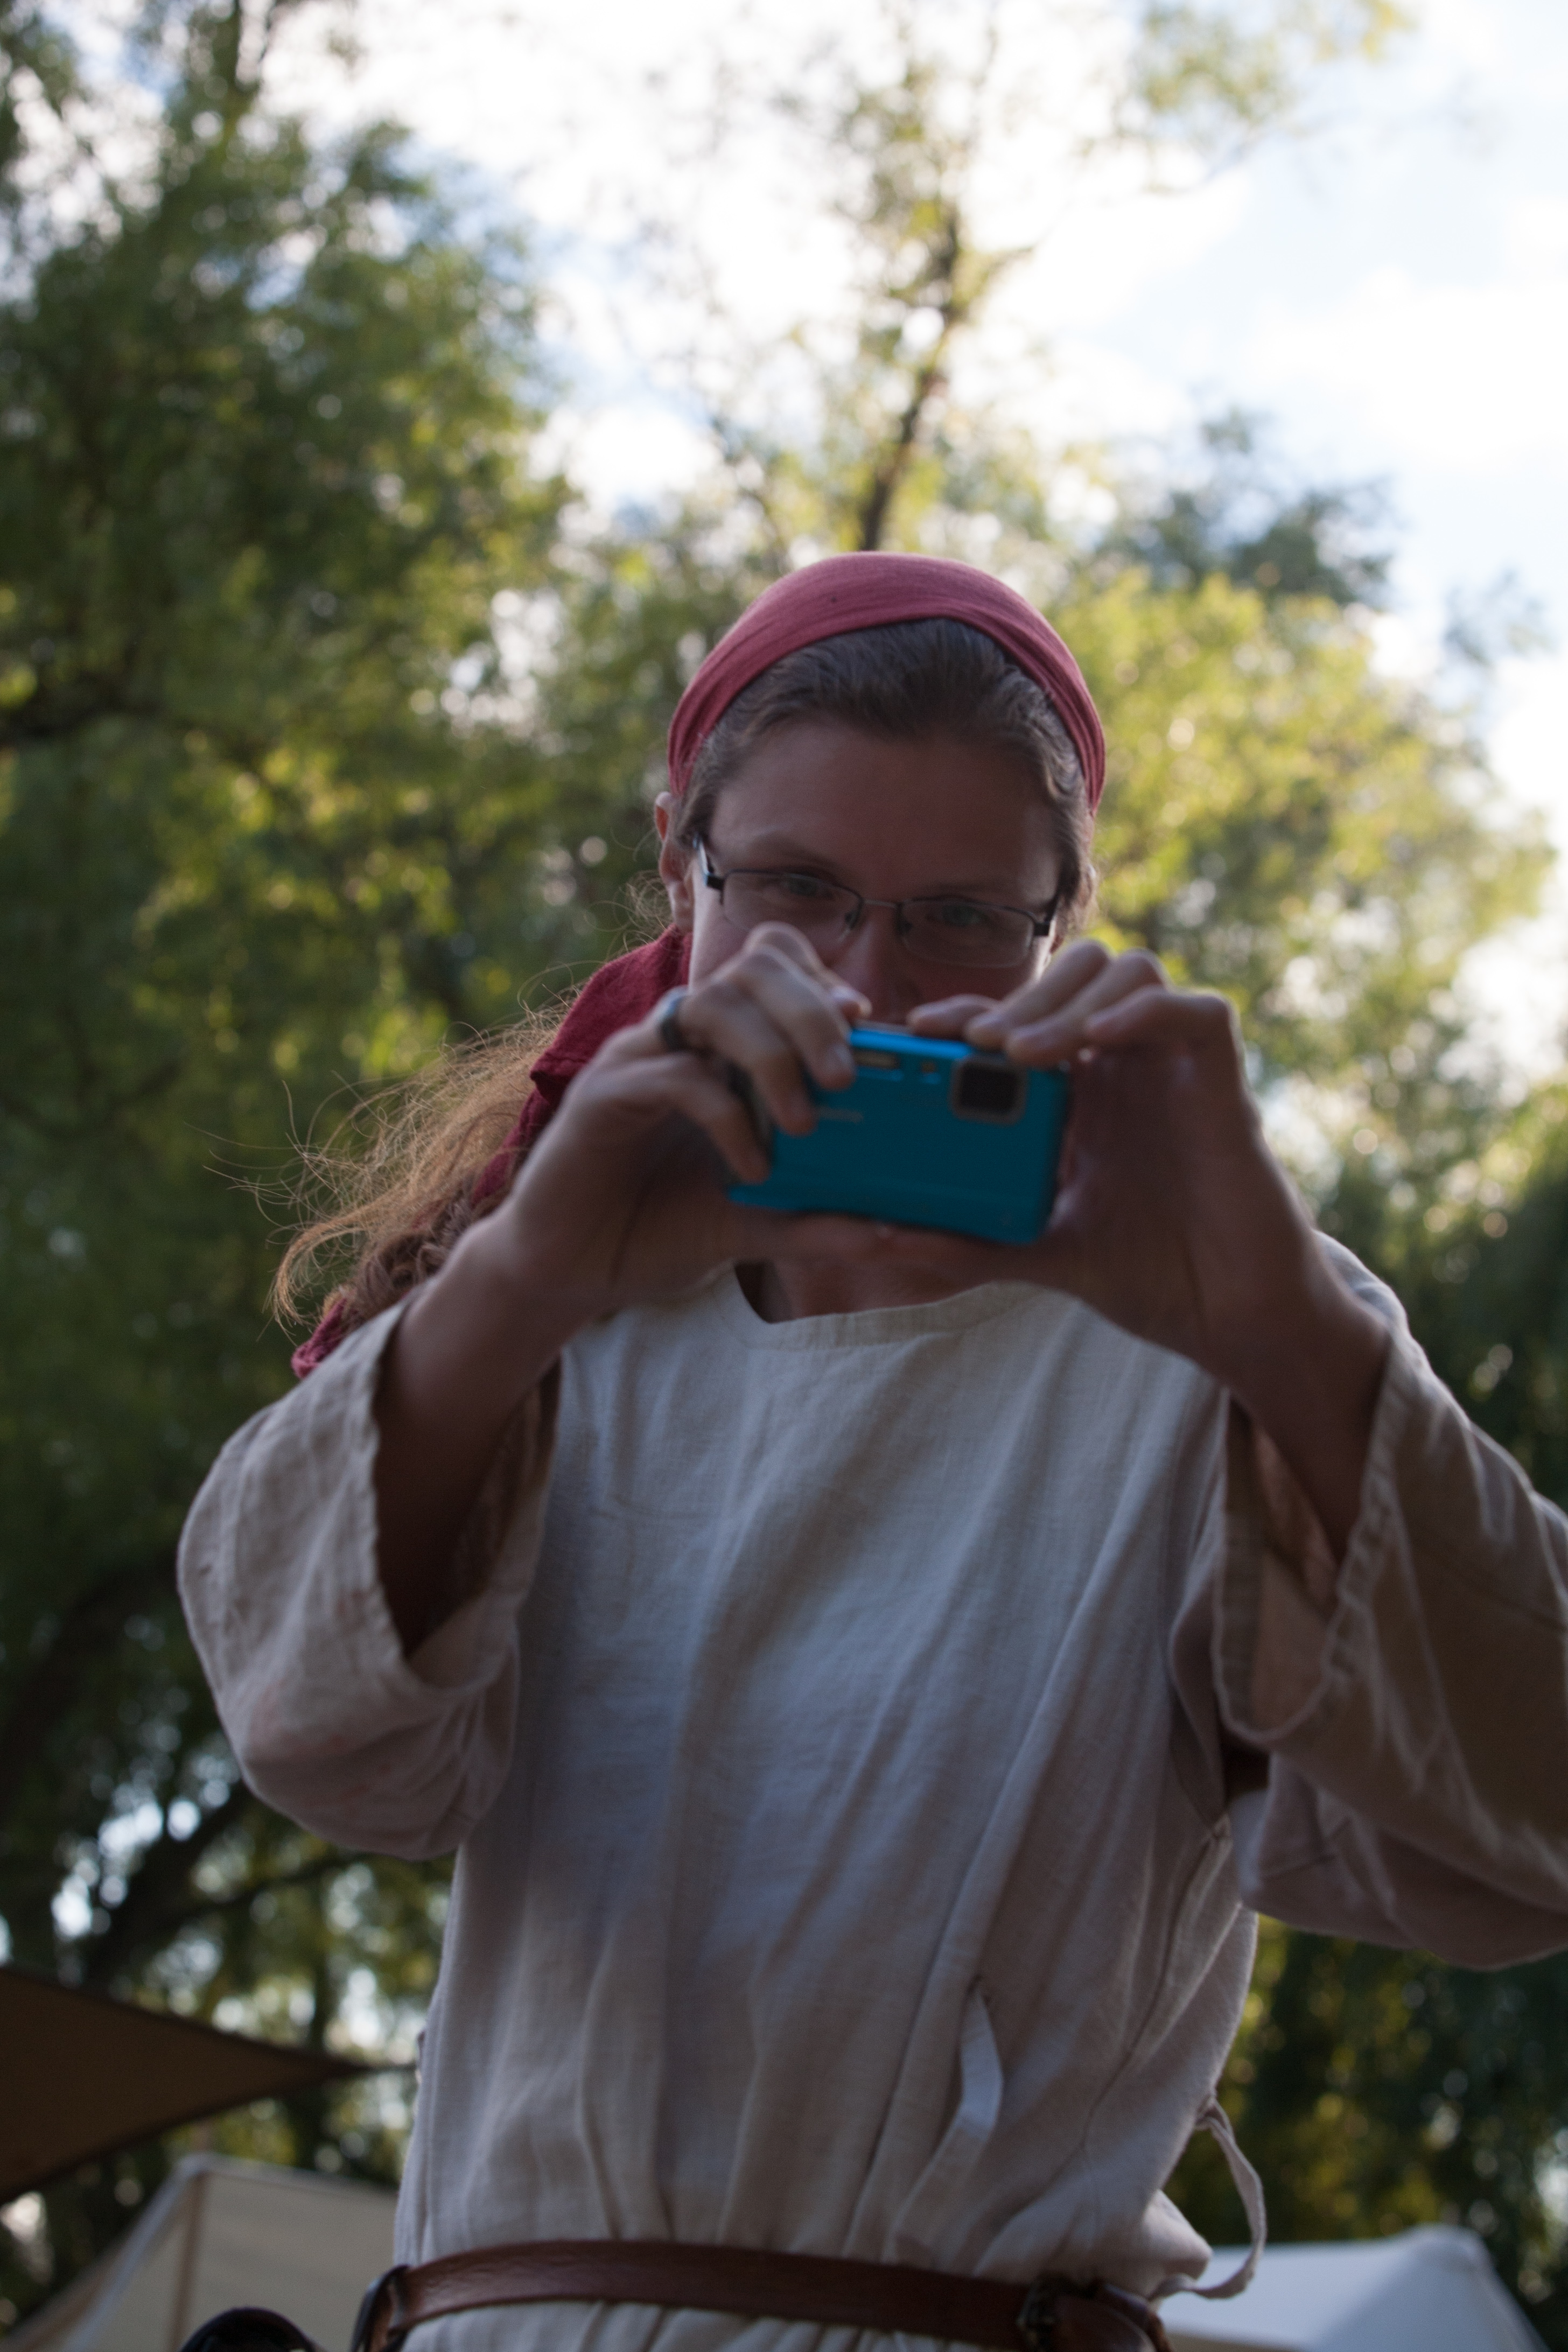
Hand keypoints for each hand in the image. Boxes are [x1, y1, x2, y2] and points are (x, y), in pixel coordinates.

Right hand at [489, 922, 903, 1324]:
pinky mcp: (603, 1099)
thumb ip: (816, 1219)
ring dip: (771, 1054)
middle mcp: (678, 1039)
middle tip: (845, 1077)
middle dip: (810, 1009)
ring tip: (804, 1121)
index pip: (774, 966)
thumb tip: (892, 1230)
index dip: (824, 981)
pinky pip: (674, 1076)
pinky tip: (751, 1167)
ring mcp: (637, 1061)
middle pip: (752, 966)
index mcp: (717, 1047)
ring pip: (713, 1003)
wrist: (570, 1272)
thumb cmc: (656, 1228)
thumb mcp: (754, 1223)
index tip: (869, 1026)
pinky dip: (725, 1114)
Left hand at [901, 941, 1386, 1553]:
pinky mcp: (1223, 1084)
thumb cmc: (1149, 1276)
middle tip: (974, 1042)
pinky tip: (1100, 1045)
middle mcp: (1127, 1067)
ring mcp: (1175, 1069)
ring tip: (1025, 1054)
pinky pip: (1199, 1014)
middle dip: (1020, 995)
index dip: (969, 1011)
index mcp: (1082, 1093)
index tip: (914, 1033)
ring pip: (1131, 975)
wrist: (1231, 1316)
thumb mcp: (1041, 1254)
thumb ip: (970, 1242)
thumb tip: (880, 1237)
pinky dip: (1147, 1014)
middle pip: (1075, 975)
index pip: (1021, 1020)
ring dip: (1072, 1002)